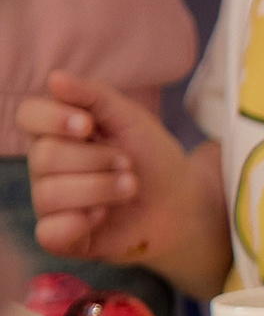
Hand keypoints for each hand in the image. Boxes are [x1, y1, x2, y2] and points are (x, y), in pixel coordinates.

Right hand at [17, 72, 226, 280]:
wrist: (182, 202)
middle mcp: (46, 167)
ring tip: (130, 186)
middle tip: (127, 163)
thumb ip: (95, 96)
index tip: (89, 125)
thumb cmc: (152, 157)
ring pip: (49, 193)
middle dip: (96, 159)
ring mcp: (52, 203)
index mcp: (58, 133)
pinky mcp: (64, 237)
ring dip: (100, 188)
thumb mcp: (131, 119)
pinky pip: (48, 232)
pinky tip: (102, 216)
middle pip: (44, 156)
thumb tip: (55, 78)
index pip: (28, 116)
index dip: (52, 118)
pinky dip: (78, 222)